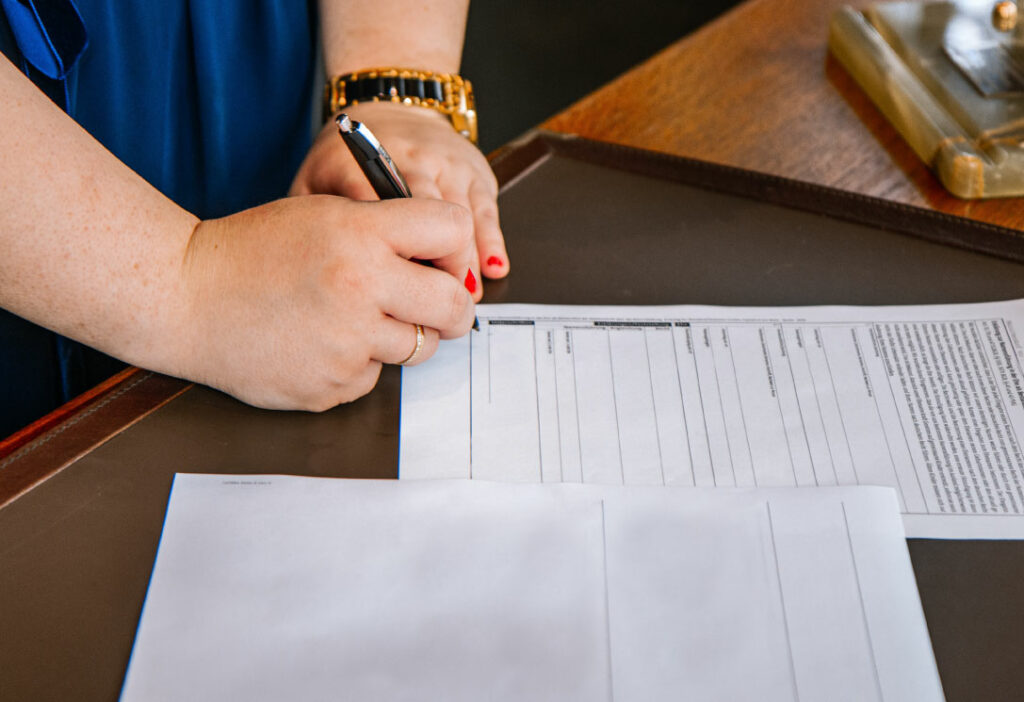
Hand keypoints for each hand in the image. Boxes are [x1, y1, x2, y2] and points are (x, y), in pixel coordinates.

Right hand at [177, 195, 475, 410]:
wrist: (184, 296)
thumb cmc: (252, 251)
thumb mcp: (323, 215)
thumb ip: (387, 231)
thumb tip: (448, 262)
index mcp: (362, 234)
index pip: (454, 231)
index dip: (453, 247)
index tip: (443, 260)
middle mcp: (361, 288)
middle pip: (455, 306)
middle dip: (451, 308)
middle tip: (435, 306)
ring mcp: (347, 343)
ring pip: (419, 348)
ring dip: (400, 336)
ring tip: (355, 317)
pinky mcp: (332, 386)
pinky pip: (374, 376)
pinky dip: (358, 362)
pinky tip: (320, 341)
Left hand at [290, 101, 507, 300]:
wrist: (390, 110)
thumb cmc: (347, 160)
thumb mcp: (313, 184)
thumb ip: (308, 223)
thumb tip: (312, 276)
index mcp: (358, 163)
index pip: (374, 212)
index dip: (388, 256)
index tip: (391, 292)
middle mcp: (406, 157)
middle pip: (425, 214)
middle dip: (434, 262)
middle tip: (434, 305)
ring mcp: (444, 161)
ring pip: (460, 215)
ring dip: (464, 259)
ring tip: (461, 297)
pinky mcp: (474, 168)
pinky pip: (485, 208)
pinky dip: (491, 241)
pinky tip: (492, 270)